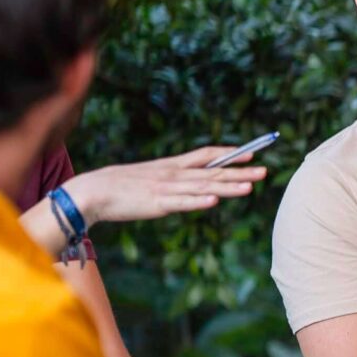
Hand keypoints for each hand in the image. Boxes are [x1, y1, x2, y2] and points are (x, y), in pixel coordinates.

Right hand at [64, 148, 268, 225]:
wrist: (91, 192)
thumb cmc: (120, 186)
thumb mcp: (150, 177)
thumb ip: (173, 180)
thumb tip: (191, 185)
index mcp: (171, 165)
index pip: (205, 155)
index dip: (229, 153)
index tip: (251, 152)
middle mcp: (172, 174)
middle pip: (212, 172)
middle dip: (240, 171)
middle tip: (265, 171)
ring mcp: (165, 189)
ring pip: (202, 188)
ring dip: (227, 187)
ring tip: (250, 187)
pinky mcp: (156, 204)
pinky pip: (181, 204)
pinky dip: (197, 203)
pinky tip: (215, 202)